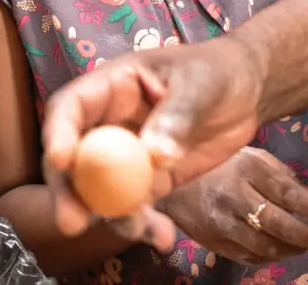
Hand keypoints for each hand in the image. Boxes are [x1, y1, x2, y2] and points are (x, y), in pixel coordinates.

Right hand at [41, 36, 266, 242]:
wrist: (248, 92)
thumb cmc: (219, 70)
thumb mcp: (201, 82)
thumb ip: (178, 114)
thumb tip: (155, 154)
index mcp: (113, 86)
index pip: (71, 107)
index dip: (58, 133)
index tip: (61, 161)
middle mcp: (110, 123)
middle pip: (74, 159)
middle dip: (70, 192)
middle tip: (75, 222)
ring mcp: (126, 155)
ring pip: (100, 191)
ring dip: (111, 216)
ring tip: (139, 231)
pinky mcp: (148, 180)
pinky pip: (134, 206)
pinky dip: (144, 224)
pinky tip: (162, 237)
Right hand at [160, 146, 307, 264]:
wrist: (171, 182)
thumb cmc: (223, 165)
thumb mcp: (256, 159)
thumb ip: (287, 178)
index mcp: (249, 169)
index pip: (291, 194)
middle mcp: (235, 197)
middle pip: (281, 225)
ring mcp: (222, 223)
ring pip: (267, 247)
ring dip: (296, 250)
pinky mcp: (214, 243)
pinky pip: (250, 257)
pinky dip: (273, 257)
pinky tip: (287, 250)